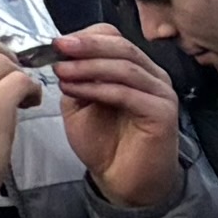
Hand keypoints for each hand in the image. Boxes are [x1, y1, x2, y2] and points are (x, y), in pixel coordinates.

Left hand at [44, 18, 193, 210]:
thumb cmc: (103, 142)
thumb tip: (58, 55)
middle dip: (86, 45)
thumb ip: (74, 77)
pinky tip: (74, 89)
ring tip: (61, 70)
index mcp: (134, 68)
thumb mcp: (79, 102)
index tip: (55, 42)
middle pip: (121, 46)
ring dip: (88, 66)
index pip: (112, 37)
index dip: (84, 36)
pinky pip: (128, 93)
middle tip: (58, 47)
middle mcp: (152, 76)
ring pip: (124, 66)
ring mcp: (160, 93)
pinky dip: (98, 88)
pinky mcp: (162, 113)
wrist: (121, 181)